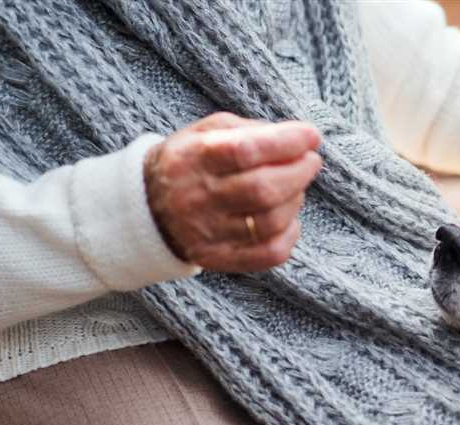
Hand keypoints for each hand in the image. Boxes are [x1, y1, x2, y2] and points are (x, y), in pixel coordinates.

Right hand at [144, 112, 321, 272]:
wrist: (148, 208)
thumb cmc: (192, 162)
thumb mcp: (207, 132)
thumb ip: (251, 130)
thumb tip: (300, 138)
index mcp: (195, 158)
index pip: (246, 151)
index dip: (287, 142)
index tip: (311, 136)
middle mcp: (199, 197)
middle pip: (263, 190)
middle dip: (299, 173)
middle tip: (310, 162)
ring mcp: (209, 233)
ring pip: (270, 222)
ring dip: (296, 200)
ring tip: (295, 186)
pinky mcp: (220, 258)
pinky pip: (269, 254)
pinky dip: (290, 234)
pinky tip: (288, 218)